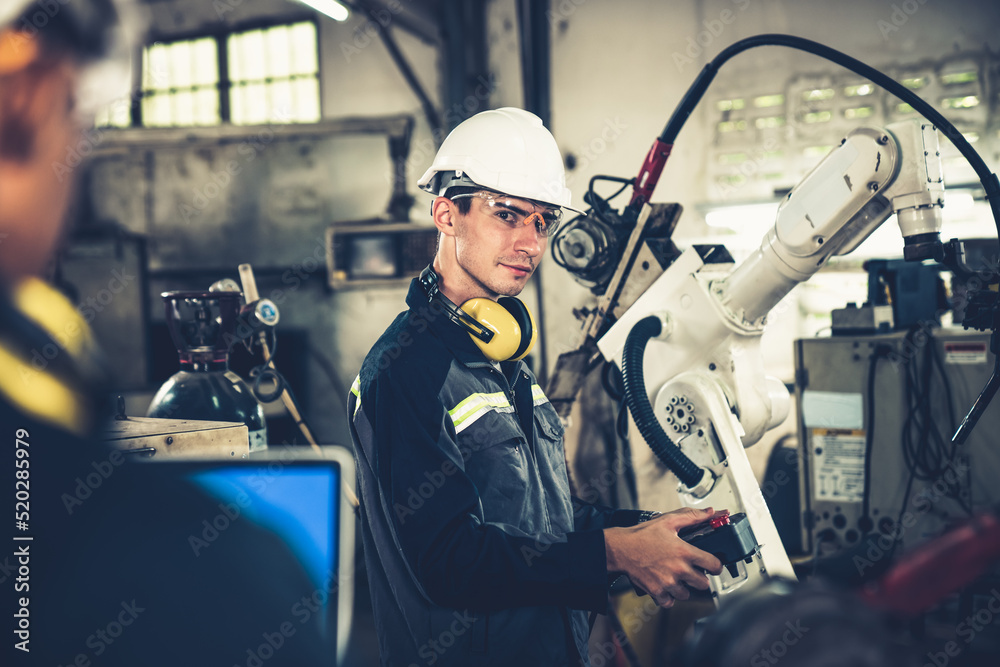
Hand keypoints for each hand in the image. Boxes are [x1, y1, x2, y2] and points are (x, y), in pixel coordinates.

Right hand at [603, 507, 723, 607]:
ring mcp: (668, 583)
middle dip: (700, 578)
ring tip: (675, 577)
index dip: (716, 565)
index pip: (714, 565)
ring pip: (687, 594)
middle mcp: (679, 570)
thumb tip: (711, 512)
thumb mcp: (668, 521)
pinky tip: (664, 585)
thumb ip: (692, 516)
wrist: (620, 549)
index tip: (712, 565)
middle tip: (691, 571)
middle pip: (704, 584)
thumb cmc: (642, 535)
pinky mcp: (657, 592)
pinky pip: (670, 602)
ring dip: (683, 587)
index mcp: (685, 552)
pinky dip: (668, 596)